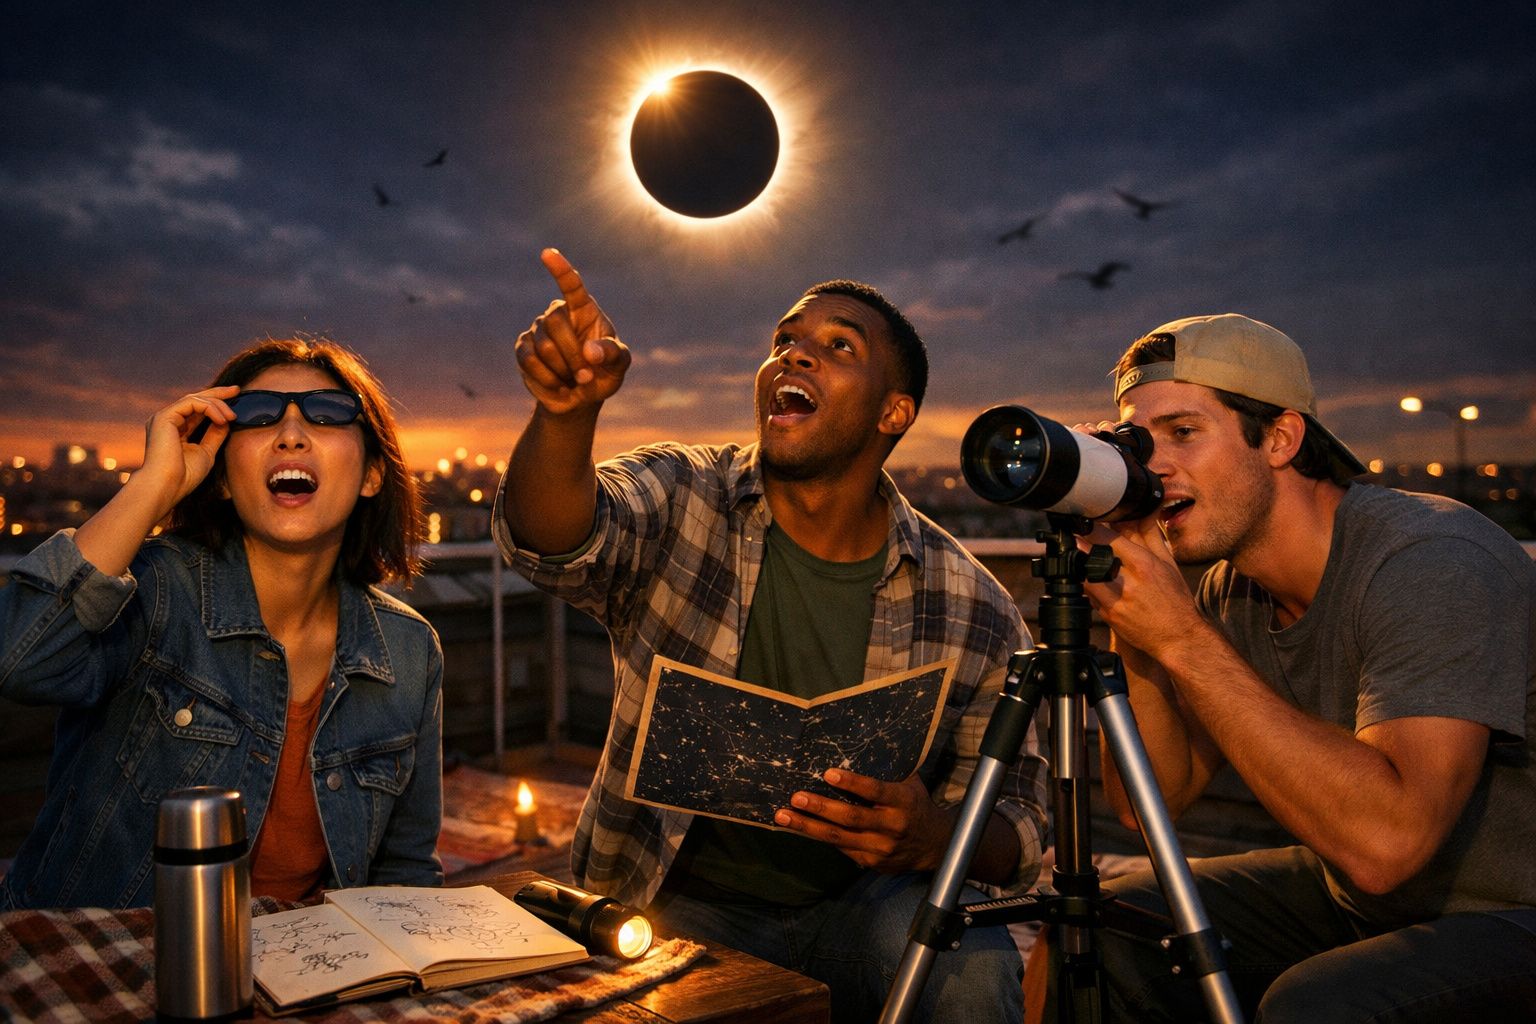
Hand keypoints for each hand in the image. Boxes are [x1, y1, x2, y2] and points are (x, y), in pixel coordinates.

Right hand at [135, 386, 239, 513]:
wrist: (167, 487)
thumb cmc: (184, 476)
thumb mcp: (206, 452)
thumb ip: (215, 435)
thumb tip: (227, 421)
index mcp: (174, 429)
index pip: (197, 409)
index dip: (216, 402)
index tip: (236, 398)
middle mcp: (167, 421)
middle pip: (195, 398)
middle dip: (217, 393)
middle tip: (237, 390)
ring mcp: (163, 417)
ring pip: (194, 398)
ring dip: (217, 404)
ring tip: (232, 417)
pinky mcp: (164, 417)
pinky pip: (191, 403)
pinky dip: (209, 408)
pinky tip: (222, 420)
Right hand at [513, 249, 629, 414]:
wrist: (580, 397)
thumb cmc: (604, 373)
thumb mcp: (619, 365)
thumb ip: (612, 354)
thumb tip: (591, 351)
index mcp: (584, 310)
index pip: (571, 286)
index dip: (561, 270)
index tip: (547, 253)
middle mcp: (557, 314)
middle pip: (556, 325)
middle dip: (574, 357)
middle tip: (586, 376)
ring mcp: (537, 330)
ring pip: (544, 348)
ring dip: (564, 372)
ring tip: (573, 380)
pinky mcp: (523, 349)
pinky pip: (530, 362)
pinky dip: (548, 379)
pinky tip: (558, 384)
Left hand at [773, 769, 951, 872]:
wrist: (934, 846)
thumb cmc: (915, 806)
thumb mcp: (910, 784)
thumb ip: (889, 772)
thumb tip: (858, 746)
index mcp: (903, 802)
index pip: (876, 791)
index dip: (852, 784)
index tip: (828, 774)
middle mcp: (892, 826)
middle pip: (851, 818)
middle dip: (820, 808)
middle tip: (795, 797)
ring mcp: (881, 848)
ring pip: (839, 838)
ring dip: (808, 827)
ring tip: (784, 816)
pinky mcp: (871, 863)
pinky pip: (841, 848)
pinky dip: (820, 837)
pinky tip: (800, 827)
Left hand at [1079, 519, 1203, 660]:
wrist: (1179, 636)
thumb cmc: (1175, 599)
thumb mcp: (1167, 562)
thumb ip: (1150, 535)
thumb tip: (1145, 510)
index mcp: (1143, 565)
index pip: (1107, 539)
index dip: (1090, 528)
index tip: (1083, 521)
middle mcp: (1129, 583)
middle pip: (1090, 556)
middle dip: (1080, 545)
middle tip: (1073, 537)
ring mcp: (1116, 601)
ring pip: (1084, 577)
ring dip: (1079, 566)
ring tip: (1077, 559)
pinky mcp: (1108, 616)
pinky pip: (1089, 596)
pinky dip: (1087, 586)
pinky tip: (1091, 581)